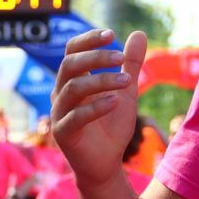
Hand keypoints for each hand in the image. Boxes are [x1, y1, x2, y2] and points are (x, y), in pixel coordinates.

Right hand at [51, 29, 145, 189]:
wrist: (106, 164)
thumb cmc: (111, 128)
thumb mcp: (126, 91)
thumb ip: (131, 64)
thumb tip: (139, 34)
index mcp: (72, 81)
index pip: (71, 51)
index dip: (88, 40)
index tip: (112, 35)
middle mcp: (61, 95)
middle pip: (69, 65)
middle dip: (95, 57)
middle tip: (120, 58)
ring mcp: (59, 114)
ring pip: (73, 88)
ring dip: (101, 80)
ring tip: (127, 81)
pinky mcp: (63, 134)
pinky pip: (76, 116)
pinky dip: (96, 106)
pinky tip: (116, 101)